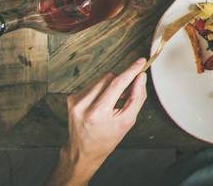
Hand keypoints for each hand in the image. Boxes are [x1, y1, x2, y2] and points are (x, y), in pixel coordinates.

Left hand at [52, 57, 147, 185]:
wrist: (83, 151)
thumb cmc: (106, 139)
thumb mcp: (127, 121)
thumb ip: (137, 97)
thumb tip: (141, 78)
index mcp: (97, 113)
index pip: (117, 83)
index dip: (131, 71)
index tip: (140, 62)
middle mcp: (83, 104)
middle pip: (109, 77)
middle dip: (121, 81)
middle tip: (126, 94)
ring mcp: (75, 101)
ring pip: (101, 79)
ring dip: (111, 86)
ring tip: (113, 101)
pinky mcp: (71, 98)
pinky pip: (93, 84)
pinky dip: (101, 90)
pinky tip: (102, 103)